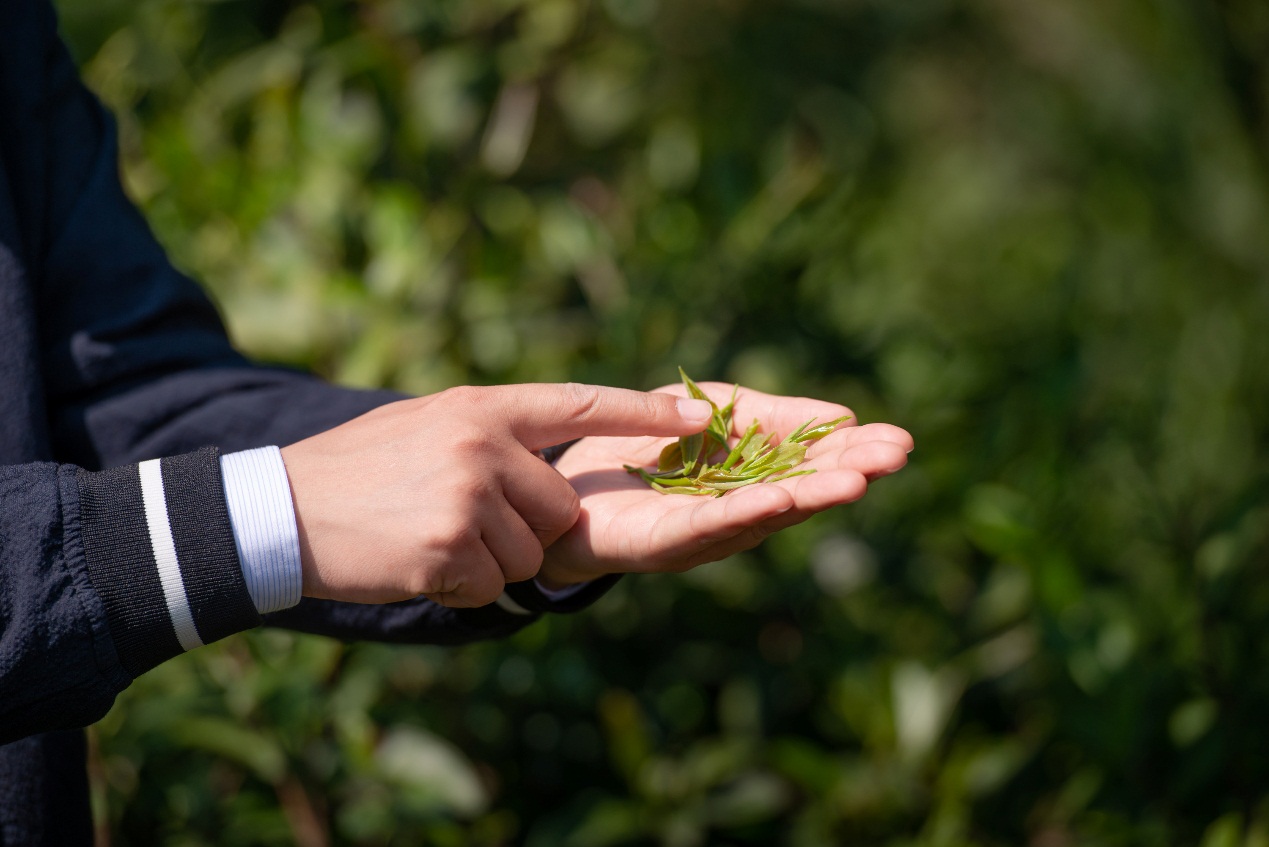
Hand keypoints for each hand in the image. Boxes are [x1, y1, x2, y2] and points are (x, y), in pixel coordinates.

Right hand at [280, 384, 714, 606]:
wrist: (280, 509)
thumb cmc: (357, 469)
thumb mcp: (428, 423)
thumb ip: (493, 434)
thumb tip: (551, 463)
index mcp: (482, 407)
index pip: (579, 404)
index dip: (641, 413)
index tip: (696, 417)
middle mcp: (483, 445)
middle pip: (559, 507)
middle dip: (525, 528)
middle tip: (457, 518)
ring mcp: (468, 497)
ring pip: (529, 553)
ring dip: (489, 560)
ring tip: (429, 536)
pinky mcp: (449, 550)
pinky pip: (492, 584)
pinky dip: (460, 586)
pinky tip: (416, 562)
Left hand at [537, 382, 912, 586]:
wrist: (554, 485)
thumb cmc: (634, 448)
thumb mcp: (702, 410)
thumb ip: (761, 413)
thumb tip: (838, 415)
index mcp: (748, 477)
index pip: (809, 463)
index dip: (851, 451)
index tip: (896, 439)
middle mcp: (734, 511)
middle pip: (800, 491)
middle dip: (847, 473)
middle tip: (897, 455)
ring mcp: (701, 532)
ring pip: (764, 513)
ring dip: (810, 496)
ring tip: (856, 480)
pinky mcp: (661, 543)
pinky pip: (707, 525)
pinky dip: (744, 512)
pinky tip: (779, 498)